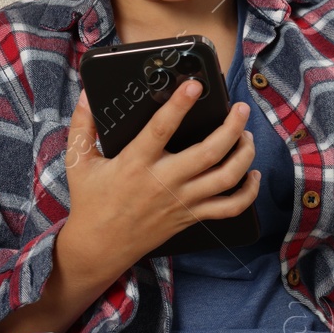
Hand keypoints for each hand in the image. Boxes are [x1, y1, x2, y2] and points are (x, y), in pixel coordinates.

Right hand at [63, 80, 260, 267]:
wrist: (99, 247)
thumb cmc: (91, 201)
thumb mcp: (80, 162)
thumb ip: (82, 126)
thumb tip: (86, 95)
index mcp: (136, 164)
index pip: (161, 129)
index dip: (179, 104)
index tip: (194, 85)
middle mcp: (164, 182)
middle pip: (209, 152)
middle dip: (232, 127)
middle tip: (241, 108)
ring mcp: (182, 201)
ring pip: (226, 178)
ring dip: (244, 154)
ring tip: (248, 135)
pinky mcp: (191, 216)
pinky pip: (229, 208)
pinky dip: (248, 193)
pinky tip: (253, 175)